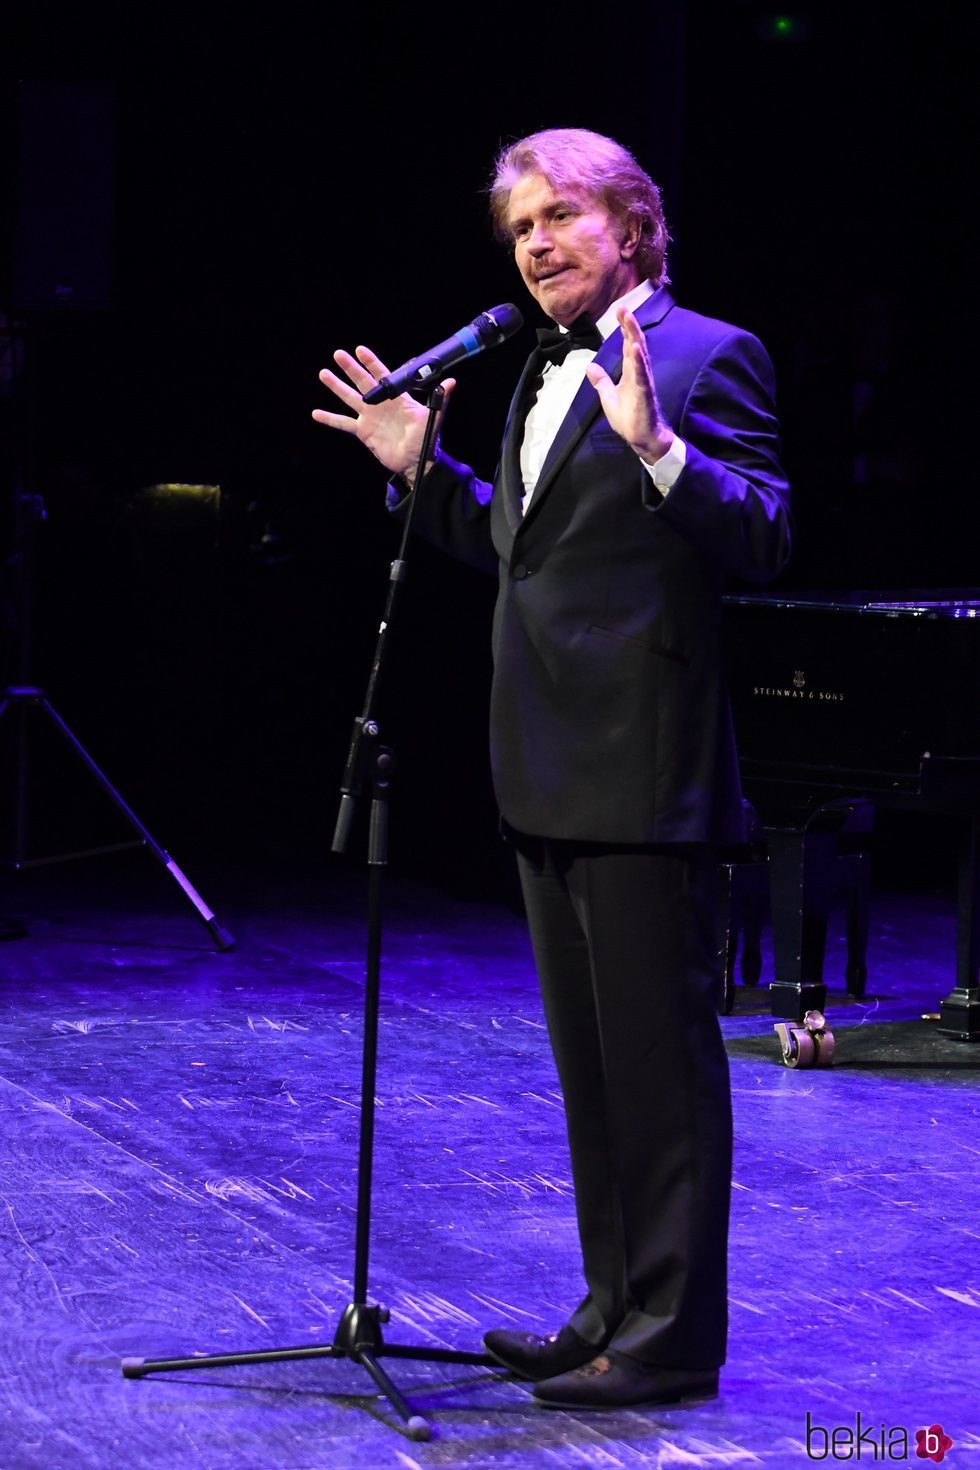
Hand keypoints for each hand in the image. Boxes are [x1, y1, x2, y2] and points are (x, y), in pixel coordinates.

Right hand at [313, 344, 454, 485]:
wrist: (416, 462)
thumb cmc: (425, 439)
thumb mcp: (434, 417)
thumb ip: (441, 399)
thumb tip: (451, 382)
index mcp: (396, 397)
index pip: (382, 375)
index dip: (371, 362)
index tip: (360, 350)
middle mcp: (380, 404)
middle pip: (362, 382)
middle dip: (350, 368)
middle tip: (338, 354)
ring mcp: (370, 417)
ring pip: (349, 398)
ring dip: (336, 386)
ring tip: (323, 373)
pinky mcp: (363, 432)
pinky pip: (343, 423)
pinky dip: (330, 418)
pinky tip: (316, 413)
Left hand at [584, 307, 673, 462]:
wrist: (642, 439)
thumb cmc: (629, 419)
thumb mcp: (609, 397)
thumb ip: (601, 381)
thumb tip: (589, 367)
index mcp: (631, 373)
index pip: (628, 346)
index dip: (624, 328)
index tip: (620, 310)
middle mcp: (639, 373)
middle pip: (635, 344)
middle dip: (629, 325)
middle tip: (623, 307)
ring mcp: (643, 382)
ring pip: (640, 354)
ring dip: (635, 336)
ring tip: (629, 319)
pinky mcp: (645, 394)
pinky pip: (642, 375)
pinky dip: (639, 361)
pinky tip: (636, 348)